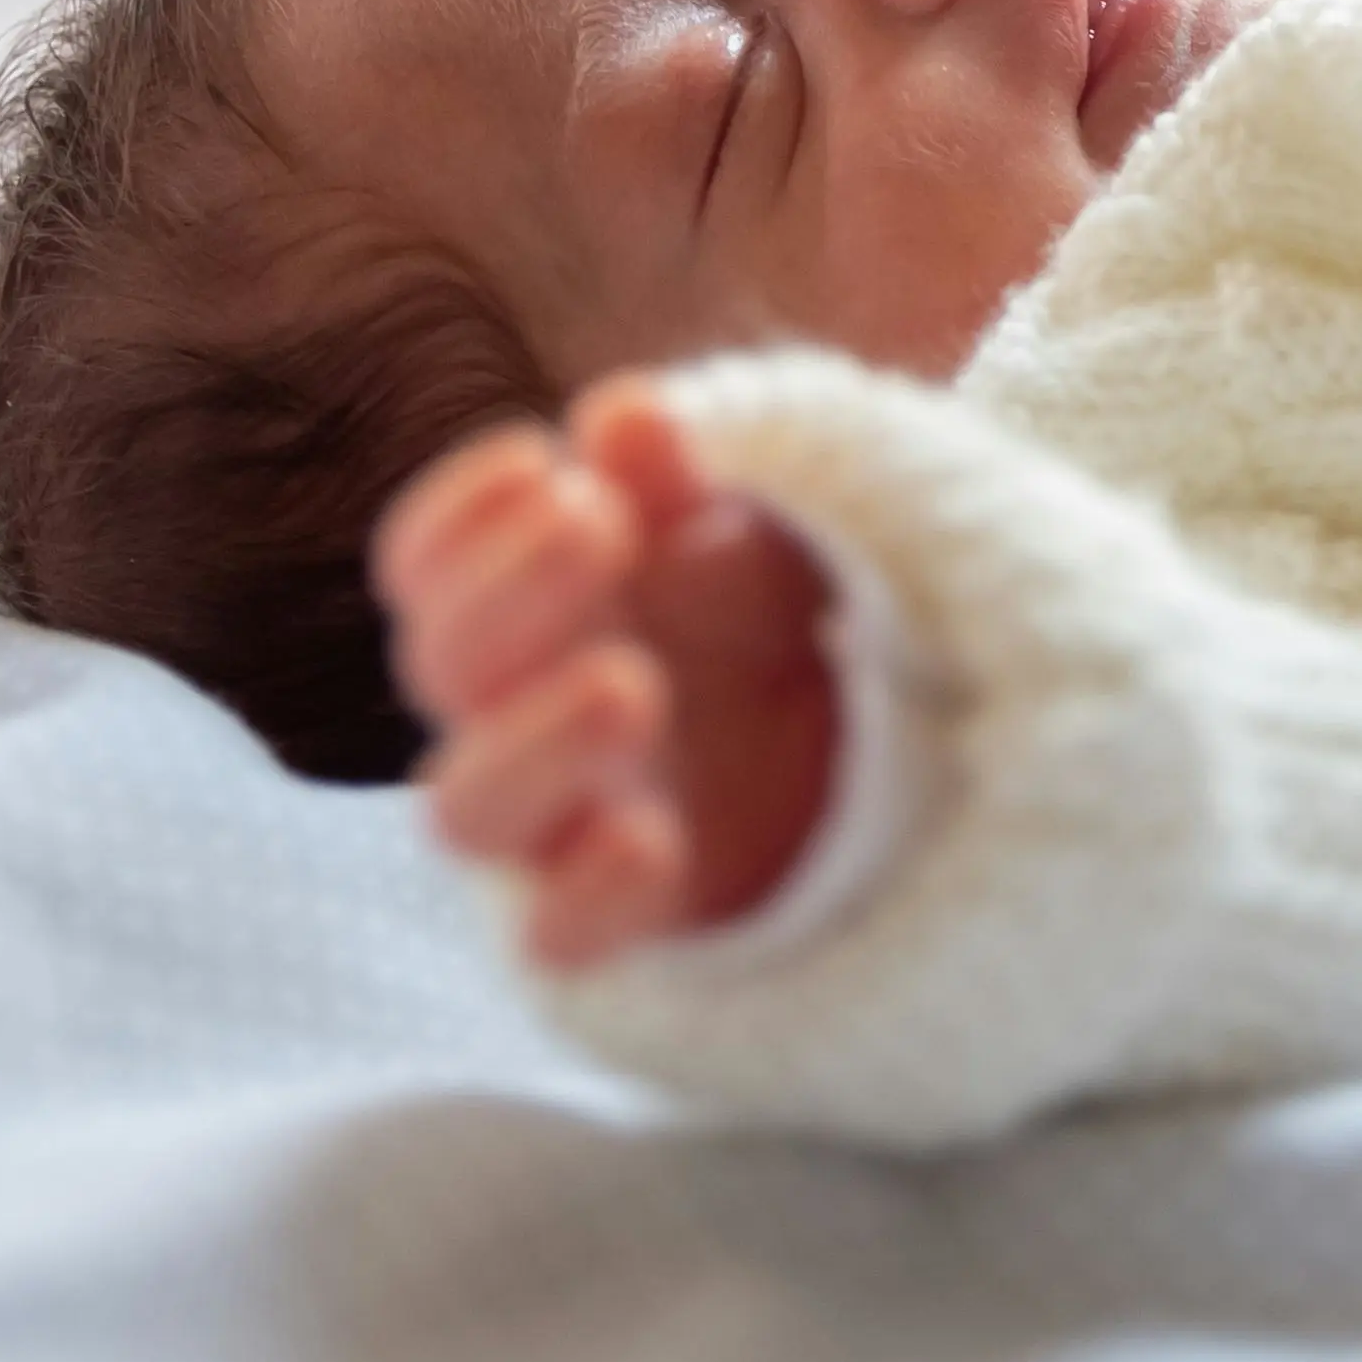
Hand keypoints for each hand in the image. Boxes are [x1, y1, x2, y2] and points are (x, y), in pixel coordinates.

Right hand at [377, 378, 841, 971]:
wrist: (932, 758)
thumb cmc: (819, 621)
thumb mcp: (776, 530)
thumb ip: (695, 485)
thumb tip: (623, 419)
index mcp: (545, 610)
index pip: (429, 566)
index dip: (459, 517)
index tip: (539, 464)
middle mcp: (533, 719)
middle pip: (440, 667)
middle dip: (500, 591)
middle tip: (595, 530)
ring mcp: (574, 828)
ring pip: (465, 810)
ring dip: (532, 740)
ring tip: (629, 685)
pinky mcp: (637, 929)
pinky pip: (555, 941)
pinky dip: (583, 895)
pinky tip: (649, 840)